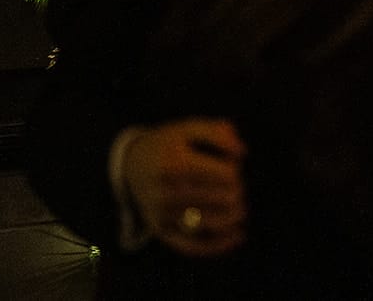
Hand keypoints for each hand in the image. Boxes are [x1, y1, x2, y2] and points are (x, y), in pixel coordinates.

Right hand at [125, 118, 247, 257]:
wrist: (131, 164)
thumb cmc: (168, 144)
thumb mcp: (189, 128)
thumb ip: (218, 133)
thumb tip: (241, 153)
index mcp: (176, 163)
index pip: (226, 175)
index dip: (235, 170)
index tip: (231, 166)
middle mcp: (167, 191)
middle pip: (223, 199)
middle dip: (236, 192)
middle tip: (232, 186)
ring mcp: (162, 214)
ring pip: (212, 223)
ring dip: (233, 216)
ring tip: (239, 209)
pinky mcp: (160, 230)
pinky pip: (192, 245)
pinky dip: (218, 244)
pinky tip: (238, 236)